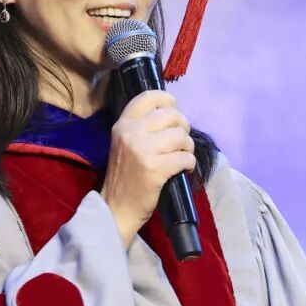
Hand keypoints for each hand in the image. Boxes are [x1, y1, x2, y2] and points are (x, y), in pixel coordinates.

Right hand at [99, 90, 195, 247]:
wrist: (116, 208)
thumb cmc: (123, 176)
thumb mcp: (123, 144)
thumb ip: (140, 127)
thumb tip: (171, 114)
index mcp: (122, 124)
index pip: (148, 97)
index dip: (167, 99)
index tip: (174, 109)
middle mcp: (131, 133)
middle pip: (172, 115)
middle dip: (183, 127)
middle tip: (180, 141)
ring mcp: (143, 150)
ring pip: (181, 136)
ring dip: (187, 147)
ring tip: (182, 156)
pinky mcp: (156, 169)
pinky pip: (185, 157)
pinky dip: (189, 163)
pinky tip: (184, 168)